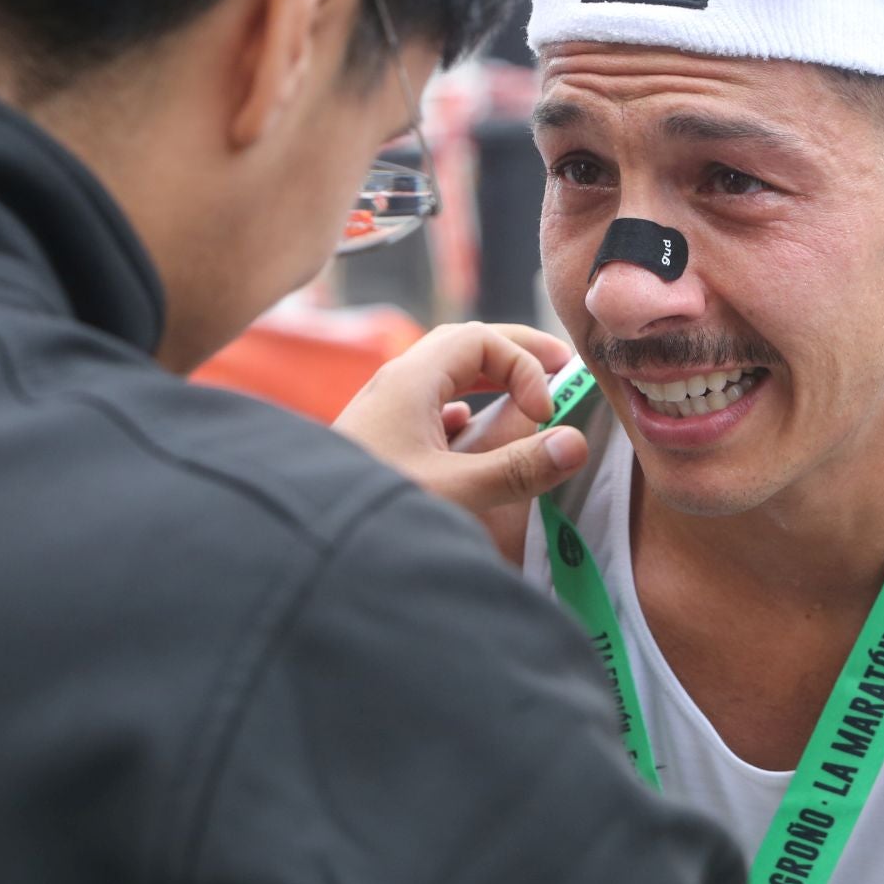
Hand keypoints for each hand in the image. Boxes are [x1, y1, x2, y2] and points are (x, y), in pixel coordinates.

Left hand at [333, 322, 589, 515]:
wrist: (308, 543)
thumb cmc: (371, 513)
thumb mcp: (454, 492)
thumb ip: (517, 469)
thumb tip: (576, 444)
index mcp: (411, 380)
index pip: (482, 339)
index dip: (524, 365)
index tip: (544, 412)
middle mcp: (394, 386)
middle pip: (463, 346)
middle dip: (514, 354)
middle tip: (560, 368)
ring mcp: (384, 413)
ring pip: (444, 375)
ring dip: (488, 380)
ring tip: (524, 395)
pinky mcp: (379, 442)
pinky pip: (427, 407)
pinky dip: (461, 408)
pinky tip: (468, 432)